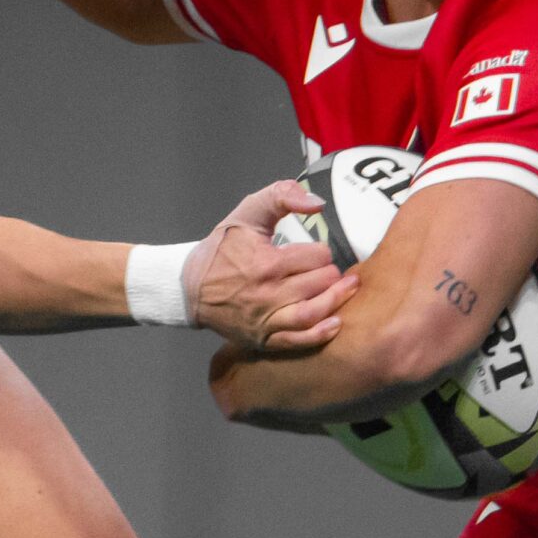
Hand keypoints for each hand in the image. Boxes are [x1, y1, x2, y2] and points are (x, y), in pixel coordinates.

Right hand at [185, 181, 355, 353]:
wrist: (189, 287)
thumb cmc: (221, 249)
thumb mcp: (247, 212)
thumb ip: (282, 197)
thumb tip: (317, 203)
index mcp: (267, 262)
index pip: (316, 257)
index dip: (321, 252)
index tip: (316, 252)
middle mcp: (268, 293)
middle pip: (320, 283)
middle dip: (330, 273)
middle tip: (330, 270)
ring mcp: (265, 319)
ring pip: (313, 313)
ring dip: (335, 300)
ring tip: (347, 289)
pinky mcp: (263, 338)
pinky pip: (297, 340)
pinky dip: (320, 334)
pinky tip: (336, 323)